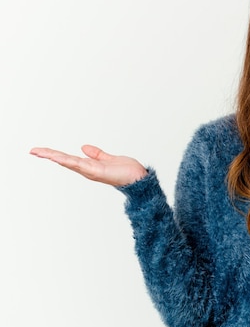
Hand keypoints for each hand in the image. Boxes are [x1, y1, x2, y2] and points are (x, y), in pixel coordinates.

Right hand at [30, 145, 147, 186]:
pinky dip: (68, 161)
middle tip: (32, 150)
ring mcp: (91, 171)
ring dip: (54, 156)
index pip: (68, 158)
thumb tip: (84, 147)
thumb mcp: (109, 159)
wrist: (138, 179)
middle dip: (48, 155)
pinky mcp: (97, 171)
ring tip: (39, 151)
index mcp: (89, 166)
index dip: (54, 154)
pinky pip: (80, 165)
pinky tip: (58, 157)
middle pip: (64, 160)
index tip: (41, 150)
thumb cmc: (127, 171)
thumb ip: (97, 154)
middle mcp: (87, 170)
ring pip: (68, 162)